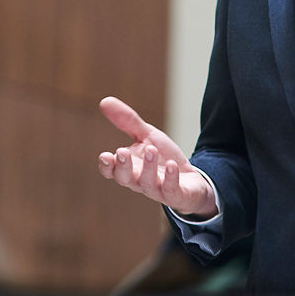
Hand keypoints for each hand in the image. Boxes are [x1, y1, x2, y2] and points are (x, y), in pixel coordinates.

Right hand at [97, 96, 217, 218]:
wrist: (190, 180)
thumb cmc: (163, 158)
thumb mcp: (146, 136)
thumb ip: (127, 121)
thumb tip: (104, 101)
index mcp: (129, 168)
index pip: (111, 171)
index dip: (106, 166)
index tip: (105, 155)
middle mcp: (139, 181)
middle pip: (124, 179)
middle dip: (122, 167)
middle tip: (122, 152)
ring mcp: (157, 189)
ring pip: (147, 184)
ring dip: (148, 167)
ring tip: (151, 149)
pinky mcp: (175, 194)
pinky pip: (170, 190)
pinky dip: (170, 178)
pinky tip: (172, 165)